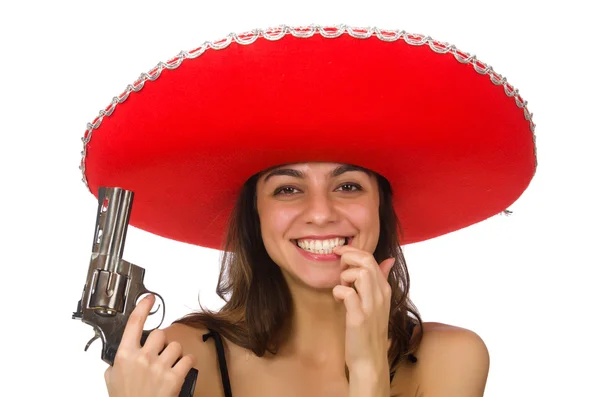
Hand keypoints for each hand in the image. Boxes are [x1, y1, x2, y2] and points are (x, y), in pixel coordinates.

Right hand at [104, 294, 195, 396]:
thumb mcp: (112, 379)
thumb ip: (117, 362)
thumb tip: (121, 354)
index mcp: (125, 355)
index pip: (135, 323)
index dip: (143, 307)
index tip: (149, 298)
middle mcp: (143, 358)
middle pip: (160, 334)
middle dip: (161, 344)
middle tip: (158, 356)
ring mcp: (160, 367)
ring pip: (176, 346)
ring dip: (174, 354)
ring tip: (168, 366)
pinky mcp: (175, 377)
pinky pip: (188, 359)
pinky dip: (187, 364)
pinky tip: (180, 371)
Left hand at [331, 245, 394, 375]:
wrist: (370, 360)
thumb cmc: (369, 330)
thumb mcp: (378, 303)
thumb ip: (381, 280)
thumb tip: (388, 260)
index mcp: (385, 290)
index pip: (372, 258)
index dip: (353, 252)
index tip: (340, 254)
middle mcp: (381, 295)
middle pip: (367, 261)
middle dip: (348, 258)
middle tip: (340, 270)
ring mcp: (371, 306)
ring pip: (360, 273)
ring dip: (345, 275)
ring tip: (342, 287)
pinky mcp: (359, 318)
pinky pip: (348, 293)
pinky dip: (339, 291)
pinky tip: (338, 299)